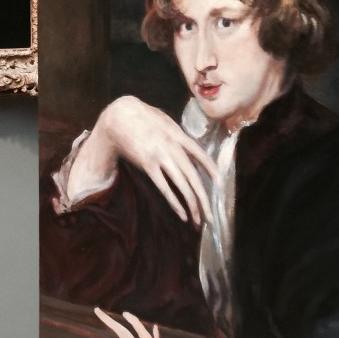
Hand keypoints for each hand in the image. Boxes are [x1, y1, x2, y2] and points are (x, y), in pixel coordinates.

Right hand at [69, 95, 216, 225]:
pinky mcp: (148, 165)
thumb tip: (189, 151)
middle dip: (204, 199)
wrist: (118, 117)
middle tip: (211, 216)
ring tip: (198, 220)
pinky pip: (165, 188)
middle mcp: (173, 147)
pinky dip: (175, 203)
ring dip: (192, 205)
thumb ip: (177, 135)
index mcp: (178, 135)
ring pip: (182, 185)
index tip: (220, 181)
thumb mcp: (164, 121)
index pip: (200, 154)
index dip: (211, 168)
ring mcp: (161, 157)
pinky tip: (182, 214)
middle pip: (194, 177)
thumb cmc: (141, 118)